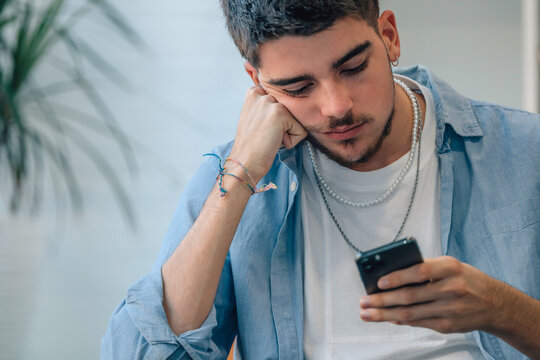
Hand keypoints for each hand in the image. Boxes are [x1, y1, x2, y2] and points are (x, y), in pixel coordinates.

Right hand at [229, 86, 306, 182]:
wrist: (244, 163)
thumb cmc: (252, 146)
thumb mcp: (255, 117)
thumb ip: (267, 107)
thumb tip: (288, 104)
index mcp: (253, 92)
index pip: (282, 102)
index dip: (277, 120)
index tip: (262, 129)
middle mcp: (261, 93)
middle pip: (290, 110)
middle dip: (283, 125)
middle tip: (265, 135)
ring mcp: (270, 102)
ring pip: (296, 120)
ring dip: (287, 133)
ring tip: (269, 138)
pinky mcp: (280, 114)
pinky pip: (301, 130)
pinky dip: (291, 141)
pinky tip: (273, 142)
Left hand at [358, 256, 502, 333]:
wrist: (495, 303)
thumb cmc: (464, 278)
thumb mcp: (449, 265)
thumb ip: (423, 267)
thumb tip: (390, 276)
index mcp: (450, 267)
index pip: (419, 272)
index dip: (397, 277)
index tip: (378, 282)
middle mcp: (451, 288)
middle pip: (410, 296)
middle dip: (382, 300)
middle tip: (363, 302)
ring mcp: (450, 309)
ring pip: (410, 314)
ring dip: (384, 315)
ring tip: (367, 314)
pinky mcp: (448, 326)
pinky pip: (418, 323)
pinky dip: (400, 320)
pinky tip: (386, 318)